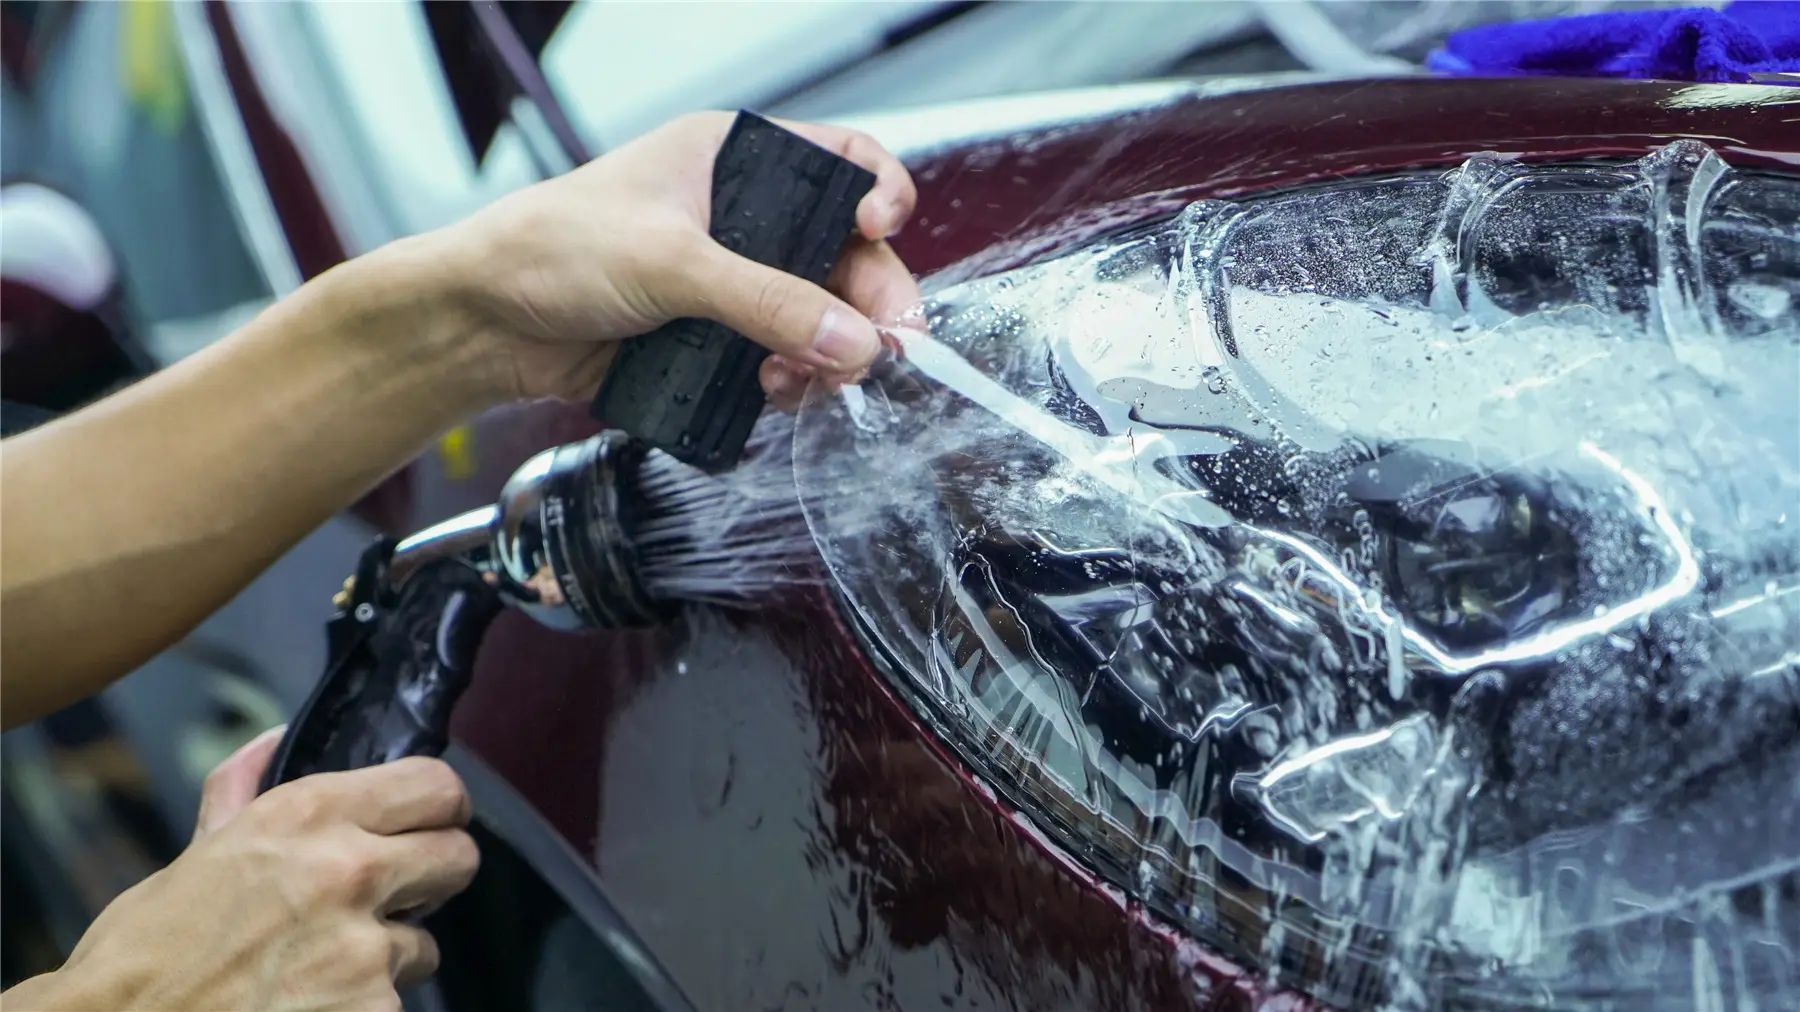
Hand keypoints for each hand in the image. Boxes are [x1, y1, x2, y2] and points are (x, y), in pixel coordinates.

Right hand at [4, 729, 479, 1010]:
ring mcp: (366, 948)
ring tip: (319, 967)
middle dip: (431, 877)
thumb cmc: (144, 954)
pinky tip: (312, 1005)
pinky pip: (397, 1001)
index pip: (435, 785)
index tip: (425, 824)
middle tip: (393, 896)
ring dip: (388, 957)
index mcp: (307, 816)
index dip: (437, 808)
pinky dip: (364, 1007)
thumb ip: (244, 794)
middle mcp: (350, 871)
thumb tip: (271, 743)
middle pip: (459, 857)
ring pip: (425, 944)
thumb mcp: (195, 856)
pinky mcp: (374, 1010)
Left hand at [445, 111, 922, 405]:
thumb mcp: (670, 263)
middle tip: (882, 346)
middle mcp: (743, 217)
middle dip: (867, 302)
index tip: (880, 232)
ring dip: (830, 353)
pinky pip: (782, 360)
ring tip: (809, 380)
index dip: (878, 193)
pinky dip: (792, 380)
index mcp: (735, 159)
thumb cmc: (551, 251)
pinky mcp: (716, 338)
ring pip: (821, 317)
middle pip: (845, 254)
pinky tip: (775, 392)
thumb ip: (766, 301)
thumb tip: (851, 339)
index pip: (842, 160)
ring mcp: (732, 282)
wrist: (485, 325)